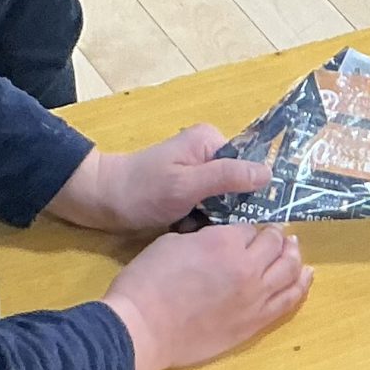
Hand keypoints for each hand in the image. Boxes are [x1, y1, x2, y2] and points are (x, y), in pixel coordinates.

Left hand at [48, 125, 267, 232]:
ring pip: (225, 202)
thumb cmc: (141, 191)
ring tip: (191, 227)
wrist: (100, 201)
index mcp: (212, 141)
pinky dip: (200, 222)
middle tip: (206, 223)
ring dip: (212, 219)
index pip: (250, 166)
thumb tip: (269, 173)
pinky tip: (184, 229)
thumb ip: (227, 177)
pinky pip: (209, 208)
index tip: (242, 217)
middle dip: (227, 210)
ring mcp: (198, 172)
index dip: (252, 193)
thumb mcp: (186, 185)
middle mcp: (209, 153)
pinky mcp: (188, 190)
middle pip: (239, 186)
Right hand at [104, 224, 311, 369]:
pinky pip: (288, 300)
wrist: (143, 328)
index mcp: (225, 241)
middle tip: (277, 235)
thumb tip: (218, 242)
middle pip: (275, 245)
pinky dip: (301, 285)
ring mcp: (255, 296)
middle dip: (276, 237)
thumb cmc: (148, 281)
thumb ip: (205, 238)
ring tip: (295, 250)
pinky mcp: (255, 322)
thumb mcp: (173, 242)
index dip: (247, 229)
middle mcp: (248, 266)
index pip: (249, 228)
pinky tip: (306, 276)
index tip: (245, 231)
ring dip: (294, 256)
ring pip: (290, 270)